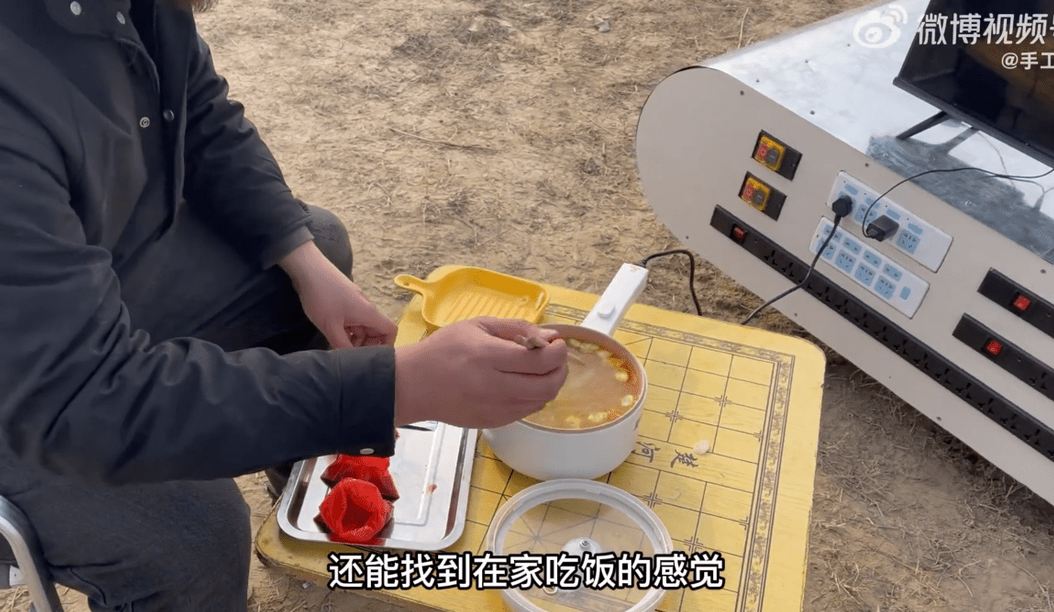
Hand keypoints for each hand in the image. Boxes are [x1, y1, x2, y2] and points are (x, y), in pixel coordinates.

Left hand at [279, 242, 397, 346]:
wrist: (308, 269)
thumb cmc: (321, 297)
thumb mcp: (330, 326)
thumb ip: (342, 345)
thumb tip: (350, 361)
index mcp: (368, 313)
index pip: (391, 331)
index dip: (386, 345)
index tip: (369, 355)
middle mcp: (366, 308)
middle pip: (376, 331)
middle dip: (365, 345)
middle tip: (347, 353)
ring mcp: (356, 304)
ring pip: (363, 327)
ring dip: (354, 338)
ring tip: (337, 344)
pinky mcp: (346, 301)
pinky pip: (353, 320)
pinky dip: (347, 329)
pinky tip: (332, 332)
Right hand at [393, 318, 568, 427]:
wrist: (413, 385)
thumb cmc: (443, 349)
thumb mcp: (477, 326)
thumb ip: (515, 328)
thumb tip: (548, 336)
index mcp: (489, 357)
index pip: (541, 360)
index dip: (558, 352)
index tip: (557, 343)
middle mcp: (495, 386)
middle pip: (548, 385)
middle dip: (561, 369)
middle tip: (555, 357)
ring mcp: (495, 408)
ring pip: (542, 401)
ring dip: (550, 384)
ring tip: (540, 370)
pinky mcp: (493, 422)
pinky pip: (527, 412)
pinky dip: (534, 397)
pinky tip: (524, 384)